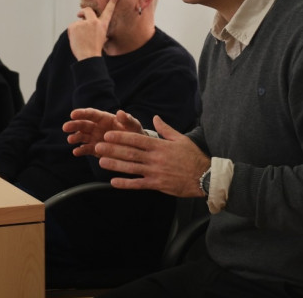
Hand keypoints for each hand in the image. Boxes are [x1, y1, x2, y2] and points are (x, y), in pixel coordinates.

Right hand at [63, 108, 143, 156]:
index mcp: (105, 118)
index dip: (82, 113)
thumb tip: (120, 112)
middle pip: (83, 125)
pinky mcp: (96, 149)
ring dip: (75, 137)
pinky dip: (81, 150)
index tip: (73, 114)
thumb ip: (127, 120)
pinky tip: (76, 152)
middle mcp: (97, 127)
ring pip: (82, 136)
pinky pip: (86, 149)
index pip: (91, 114)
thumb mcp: (133, 126)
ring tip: (70, 140)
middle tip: (66, 127)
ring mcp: (95, 138)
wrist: (137, 148)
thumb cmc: (134, 133)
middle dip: (74, 125)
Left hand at [68, 0, 117, 59]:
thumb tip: (100, 34)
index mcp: (102, 25)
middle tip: (79, 14)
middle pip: (88, 10)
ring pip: (78, 22)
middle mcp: (94, 22)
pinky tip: (76, 39)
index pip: (108, 11)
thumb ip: (99, 32)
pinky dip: (72, 33)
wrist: (88, 56)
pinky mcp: (74, 25)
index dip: (112, 3)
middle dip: (83, 11)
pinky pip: (71, 27)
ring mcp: (84, 23)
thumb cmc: (95, 50)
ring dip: (77, 29)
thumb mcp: (101, 39)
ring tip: (80, 40)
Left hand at [94, 116, 209, 197]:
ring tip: (101, 161)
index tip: (108, 134)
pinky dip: (126, 183)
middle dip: (112, 149)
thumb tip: (155, 118)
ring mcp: (155, 172)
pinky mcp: (157, 184)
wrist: (204, 177)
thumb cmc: (193, 157)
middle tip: (98, 146)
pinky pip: (138, 184)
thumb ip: (165, 129)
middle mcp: (155, 158)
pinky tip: (113, 182)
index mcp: (160, 146)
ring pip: (131, 168)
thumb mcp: (181, 139)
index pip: (137, 139)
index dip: (121, 137)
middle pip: (130, 153)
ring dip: (115, 165)